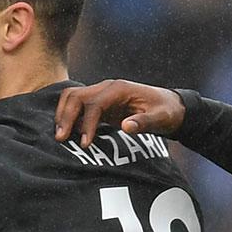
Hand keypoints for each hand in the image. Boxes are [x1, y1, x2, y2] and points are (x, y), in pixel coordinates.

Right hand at [53, 80, 185, 145]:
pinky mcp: (100, 103)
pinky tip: (68, 133)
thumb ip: (144, 122)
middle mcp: (107, 88)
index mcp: (119, 89)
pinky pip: (78, 106)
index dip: (87, 123)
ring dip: (63, 114)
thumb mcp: (160, 118)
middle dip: (66, 116)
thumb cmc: (166, 111)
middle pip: (76, 96)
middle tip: (61, 139)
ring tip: (61, 136)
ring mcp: (102, 94)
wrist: (170, 105)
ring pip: (73, 97)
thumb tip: (126, 126)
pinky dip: (69, 116)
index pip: (94, 104)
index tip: (85, 144)